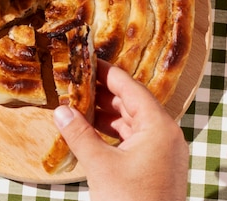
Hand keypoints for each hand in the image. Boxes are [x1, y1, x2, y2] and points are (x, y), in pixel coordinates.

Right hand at [54, 60, 188, 200]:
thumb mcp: (100, 166)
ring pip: (132, 121)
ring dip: (106, 114)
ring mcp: (163, 151)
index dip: (106, 72)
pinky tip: (92, 130)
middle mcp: (165, 134)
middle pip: (132, 102)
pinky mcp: (157, 165)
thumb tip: (61, 111)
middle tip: (77, 81)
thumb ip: (79, 134)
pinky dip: (113, 132)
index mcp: (158, 126)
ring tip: (79, 104)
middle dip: (103, 93)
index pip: (130, 87)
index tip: (87, 59)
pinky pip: (134, 139)